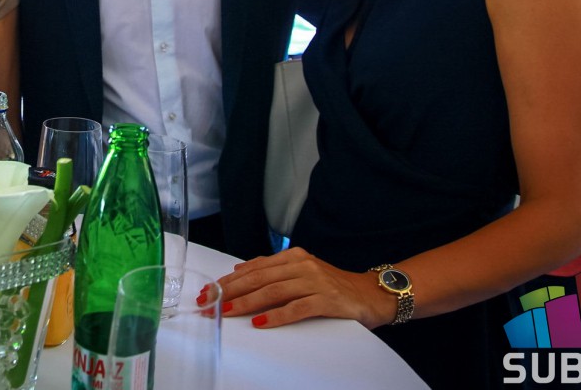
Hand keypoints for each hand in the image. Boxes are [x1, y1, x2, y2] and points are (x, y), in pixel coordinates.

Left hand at [215, 247, 395, 329]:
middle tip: (209, 302)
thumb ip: (274, 270)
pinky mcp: (327, 299)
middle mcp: (302, 265)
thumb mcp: (303, 271)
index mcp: (294, 257)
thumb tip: (240, 269)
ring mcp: (315, 281)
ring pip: (273, 291)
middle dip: (231, 291)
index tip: (209, 291)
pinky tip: (261, 323)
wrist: (372, 294)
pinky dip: (277, 315)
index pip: (254, 268)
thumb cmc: (335, 286)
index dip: (229, 280)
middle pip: (259, 278)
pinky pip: (297, 308)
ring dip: (246, 303)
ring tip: (227, 312)